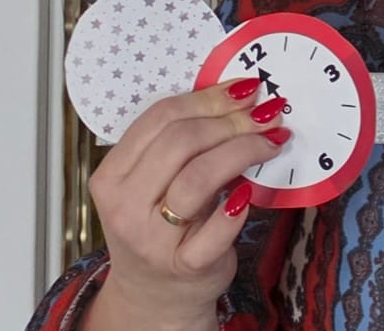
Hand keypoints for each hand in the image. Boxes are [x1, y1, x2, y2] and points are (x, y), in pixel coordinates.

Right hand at [82, 78, 289, 330]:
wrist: (155, 295)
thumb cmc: (161, 227)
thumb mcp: (155, 182)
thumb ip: (180, 143)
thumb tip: (239, 96)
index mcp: (112, 175)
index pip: (159, 118)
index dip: (208, 98)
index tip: (245, 89)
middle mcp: (125, 206)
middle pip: (181, 142)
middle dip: (231, 122)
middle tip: (266, 115)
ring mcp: (152, 240)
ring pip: (198, 177)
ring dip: (243, 151)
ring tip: (270, 142)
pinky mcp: (185, 266)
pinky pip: (216, 230)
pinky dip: (236, 207)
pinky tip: (248, 192)